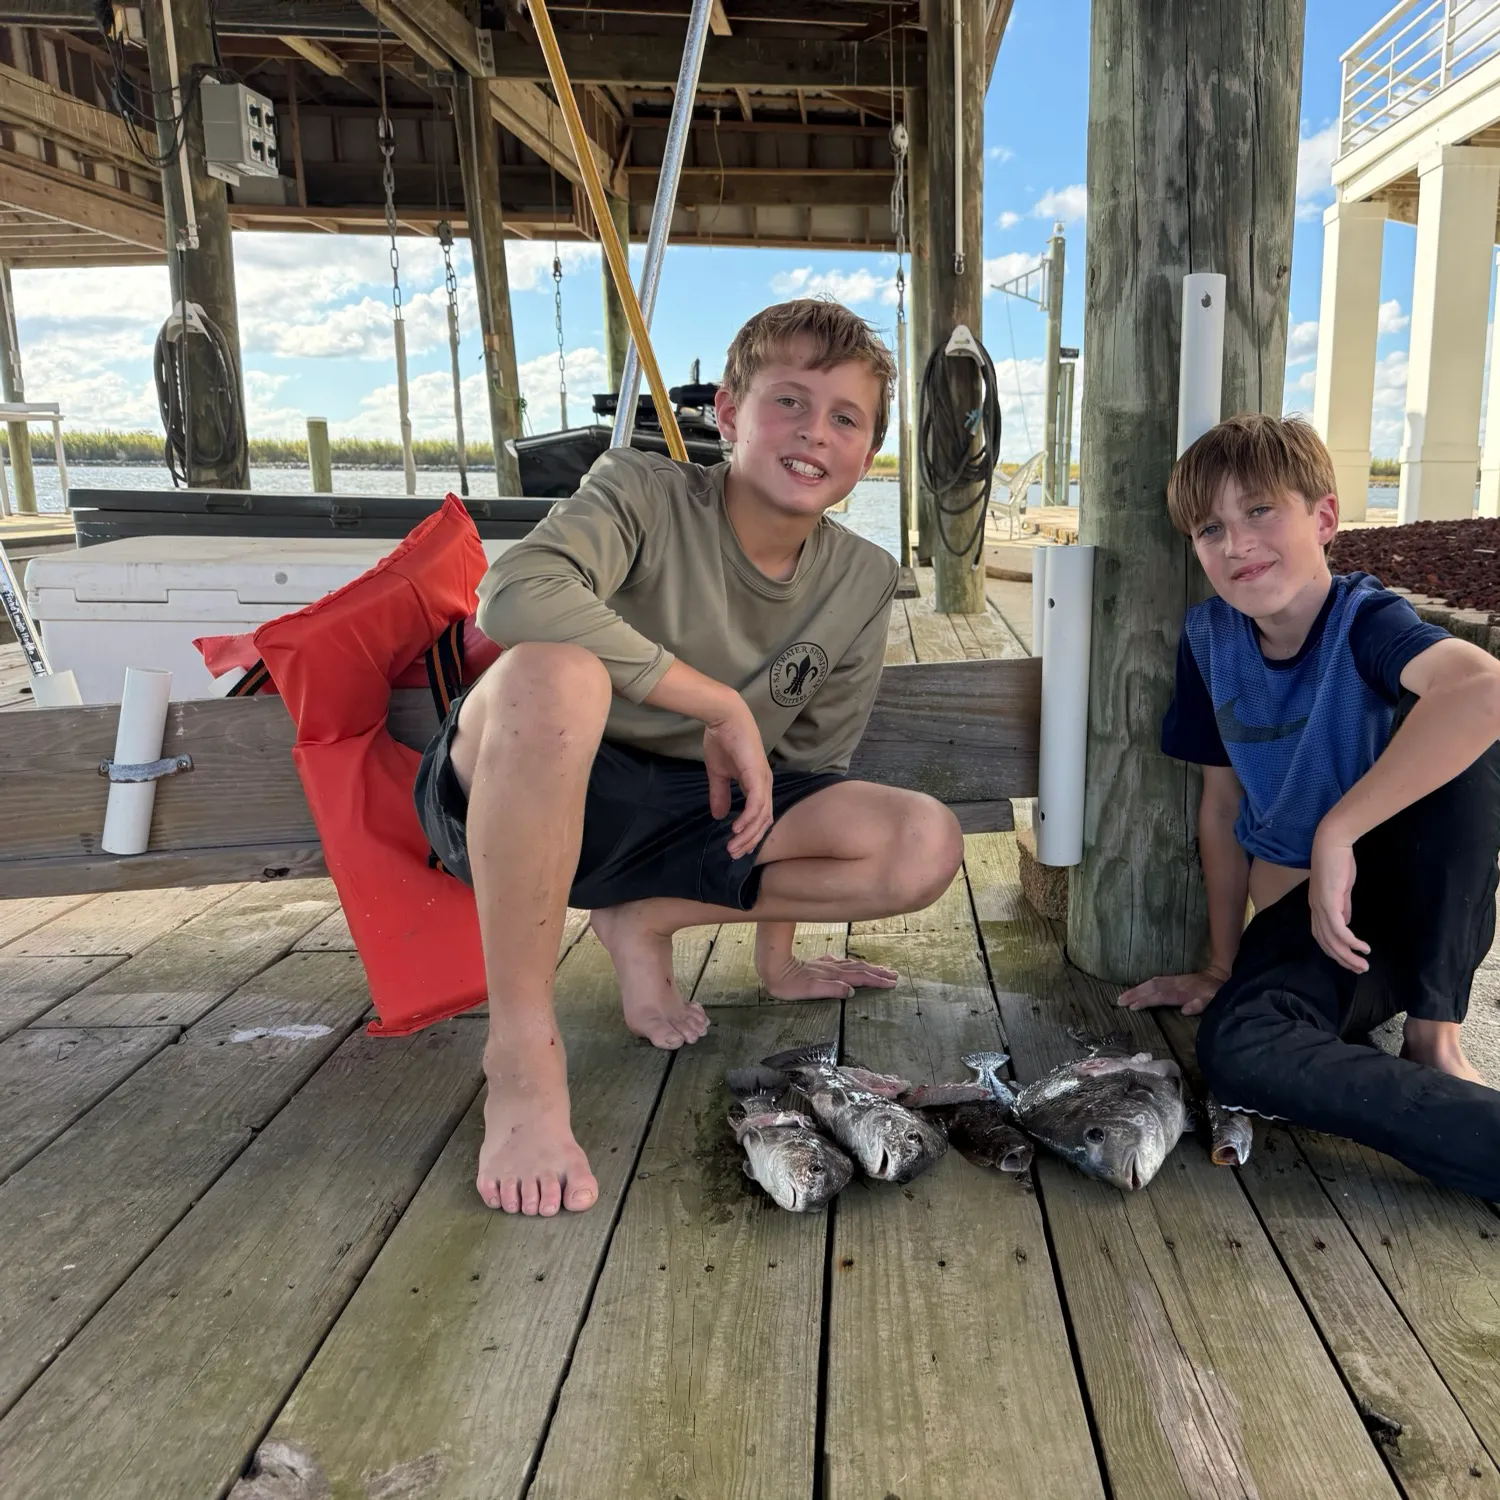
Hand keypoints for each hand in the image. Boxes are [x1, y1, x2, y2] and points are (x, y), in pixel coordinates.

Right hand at [702, 696, 773, 859]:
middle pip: (764, 821)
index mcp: (757, 784)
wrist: (724, 718)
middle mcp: (764, 785)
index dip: (749, 833)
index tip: (734, 847)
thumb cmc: (722, 740)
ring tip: (733, 847)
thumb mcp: (718, 773)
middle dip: (750, 840)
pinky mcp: (757, 776)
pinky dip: (748, 819)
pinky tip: (736, 829)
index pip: (759, 816)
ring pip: (762, 816)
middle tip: (734, 854)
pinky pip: (757, 804)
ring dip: (747, 834)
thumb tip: (719, 816)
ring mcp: (763, 780)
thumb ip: (720, 794)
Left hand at [757, 951, 899, 1000]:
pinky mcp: (817, 964)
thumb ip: (832, 989)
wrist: (772, 968)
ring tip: (880, 969)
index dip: (876, 981)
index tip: (892, 983)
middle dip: (878, 973)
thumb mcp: (810, 990)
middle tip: (893, 975)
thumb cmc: (788, 984)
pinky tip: (850, 963)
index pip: (860, 978)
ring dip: (868, 968)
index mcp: (833, 976)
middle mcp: (832, 969)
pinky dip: (851, 964)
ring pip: (852, 965)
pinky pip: (841, 963)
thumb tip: (852, 991)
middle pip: (860, 970)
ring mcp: (825, 965)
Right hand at [1118, 968, 1227, 1015]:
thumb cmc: (1217, 992)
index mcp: (1183, 991)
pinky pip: (1155, 981)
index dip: (1146, 1001)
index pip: (1161, 996)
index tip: (1133, 1007)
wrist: (1222, 975)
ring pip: (1151, 983)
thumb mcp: (1214, 999)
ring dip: (1136, 989)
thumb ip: (1201, 1004)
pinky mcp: (1175, 980)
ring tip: (1123, 996)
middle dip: (1134, 993)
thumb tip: (1185, 1010)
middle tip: (1119, 1001)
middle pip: (1151, 988)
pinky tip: (1137, 990)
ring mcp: (1174, 981)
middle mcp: (1176, 985)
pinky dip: (1144, 985)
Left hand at [1309, 826, 1368, 972]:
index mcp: (1317, 907)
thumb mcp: (1341, 890)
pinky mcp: (1328, 901)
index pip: (1322, 937)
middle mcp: (1315, 910)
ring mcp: (1320, 906)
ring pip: (1331, 940)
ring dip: (1348, 955)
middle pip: (1326, 943)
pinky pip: (1337, 928)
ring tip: (1363, 965)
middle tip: (1360, 970)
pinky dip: (1349, 941)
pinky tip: (1362, 947)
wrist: (1332, 843)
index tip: (1350, 961)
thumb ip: (1342, 907)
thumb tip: (1346, 922)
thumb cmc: (1338, 863)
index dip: (1335, 951)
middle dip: (1343, 960)